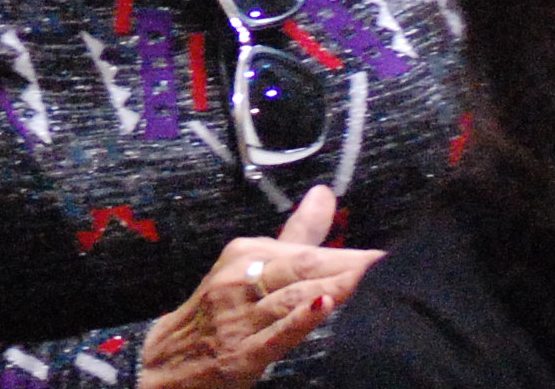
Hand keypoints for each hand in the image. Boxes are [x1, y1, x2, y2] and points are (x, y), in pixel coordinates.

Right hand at [137, 185, 379, 388]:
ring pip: (295, 296)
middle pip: (305, 268)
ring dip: (335, 286)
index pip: (307, 250)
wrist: (165, 362)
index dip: (350, 254)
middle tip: (389, 264)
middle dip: (350, 265)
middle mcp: (240, 278)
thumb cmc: (217, 310)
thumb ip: (296, 234)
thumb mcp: (250, 265)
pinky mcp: (240, 353)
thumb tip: (325, 194)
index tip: (388, 255)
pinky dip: (300, 319)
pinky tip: (324, 306)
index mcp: (245, 253)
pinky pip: (276, 334)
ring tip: (370, 279)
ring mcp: (239, 316)